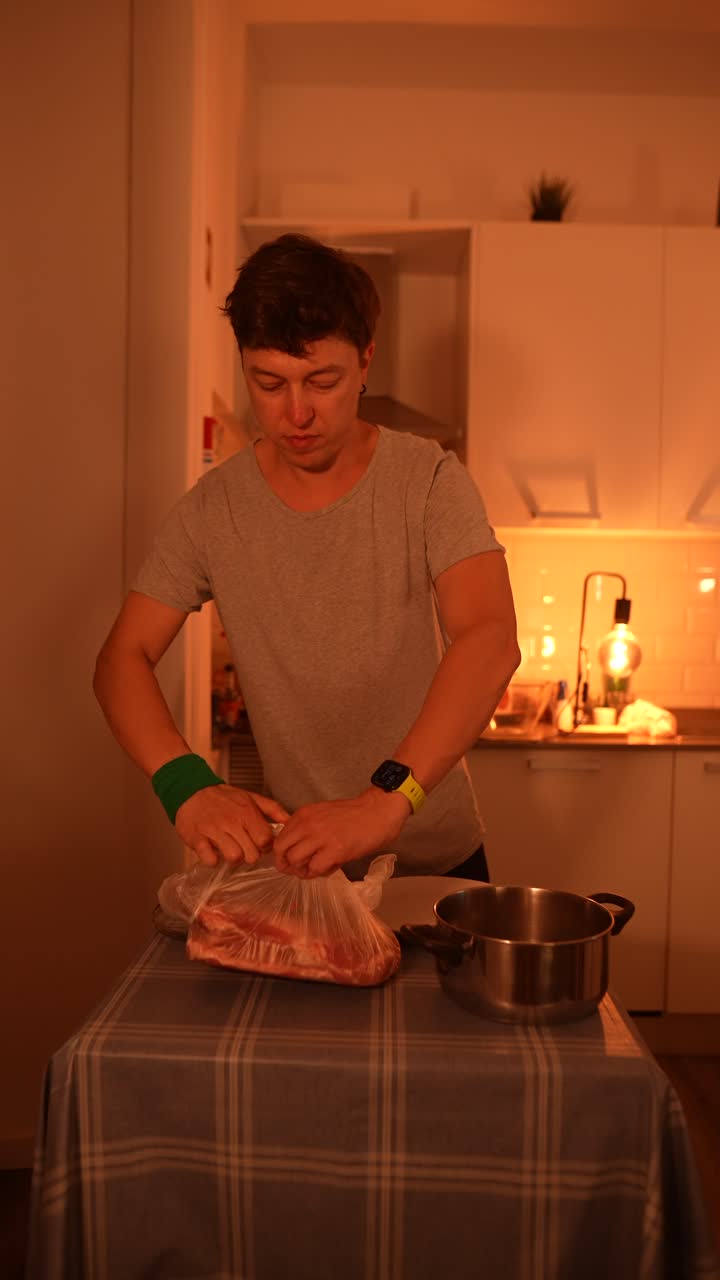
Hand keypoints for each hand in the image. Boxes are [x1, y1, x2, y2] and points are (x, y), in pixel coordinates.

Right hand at [174, 785, 289, 867]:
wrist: (190, 791)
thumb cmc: (223, 798)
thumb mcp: (250, 797)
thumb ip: (272, 808)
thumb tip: (289, 820)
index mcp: (247, 812)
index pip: (265, 840)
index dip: (264, 846)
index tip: (258, 843)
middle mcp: (231, 822)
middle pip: (251, 854)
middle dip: (250, 855)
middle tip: (243, 847)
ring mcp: (213, 830)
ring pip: (233, 858)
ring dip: (232, 858)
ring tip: (228, 849)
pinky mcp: (197, 839)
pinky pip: (210, 859)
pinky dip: (213, 860)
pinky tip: (213, 851)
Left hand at [273, 787, 409, 878]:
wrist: (378, 811)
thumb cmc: (353, 814)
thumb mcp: (322, 814)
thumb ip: (306, 827)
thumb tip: (294, 848)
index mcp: (303, 814)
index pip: (279, 838)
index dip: (282, 854)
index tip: (290, 860)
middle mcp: (308, 824)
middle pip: (281, 850)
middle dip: (285, 865)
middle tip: (296, 870)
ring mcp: (321, 837)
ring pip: (294, 861)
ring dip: (301, 871)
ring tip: (314, 870)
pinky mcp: (335, 850)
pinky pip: (315, 869)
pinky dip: (318, 873)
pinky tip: (328, 869)